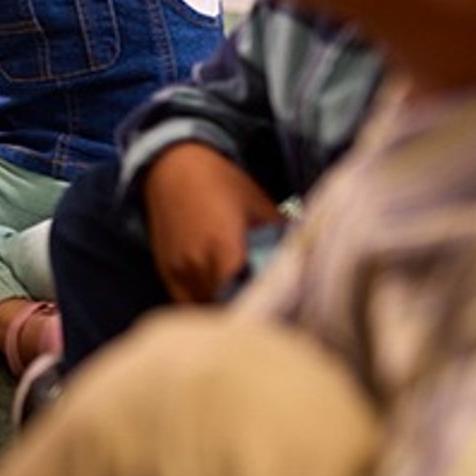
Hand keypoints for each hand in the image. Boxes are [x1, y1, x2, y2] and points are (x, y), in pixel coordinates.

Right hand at [143, 142, 277, 302]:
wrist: (172, 166)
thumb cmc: (220, 181)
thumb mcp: (259, 204)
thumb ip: (281, 236)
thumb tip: (308, 261)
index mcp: (224, 247)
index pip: (248, 295)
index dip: (267, 304)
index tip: (284, 306)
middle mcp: (197, 264)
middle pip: (229, 306)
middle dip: (250, 307)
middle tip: (272, 305)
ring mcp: (178, 271)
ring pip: (208, 308)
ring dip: (227, 307)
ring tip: (248, 300)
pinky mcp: (166, 273)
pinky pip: (189, 303)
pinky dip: (206, 304)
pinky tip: (222, 294)